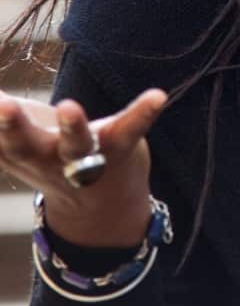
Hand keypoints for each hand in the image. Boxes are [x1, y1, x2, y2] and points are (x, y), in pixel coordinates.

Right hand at [0, 88, 167, 246]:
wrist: (99, 209)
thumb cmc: (50, 156)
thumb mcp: (14, 142)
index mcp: (19, 152)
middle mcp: (47, 158)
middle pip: (25, 146)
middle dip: (11, 127)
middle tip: (2, 106)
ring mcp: (84, 158)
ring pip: (76, 145)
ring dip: (72, 127)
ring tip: (69, 107)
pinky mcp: (120, 149)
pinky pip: (131, 130)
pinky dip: (143, 113)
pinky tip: (157, 96)